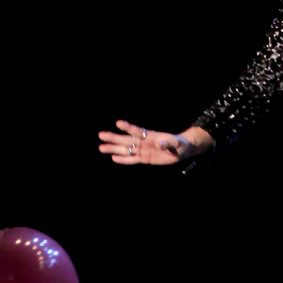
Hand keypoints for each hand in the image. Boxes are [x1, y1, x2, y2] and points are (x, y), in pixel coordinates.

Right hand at [98, 121, 213, 164]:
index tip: (118, 123)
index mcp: (151, 136)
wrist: (182, 150)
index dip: (128, 127)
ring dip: (114, 149)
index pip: (137, 131)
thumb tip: (159, 144)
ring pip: (126, 149)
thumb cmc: (180, 144)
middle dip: (114, 138)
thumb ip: (168, 143)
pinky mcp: (144, 158)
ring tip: (101, 147)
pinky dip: (124, 160)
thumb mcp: (177, 143)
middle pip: (126, 140)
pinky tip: (113, 158)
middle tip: (101, 135)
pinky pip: (132, 159)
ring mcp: (143, 150)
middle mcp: (144, 142)